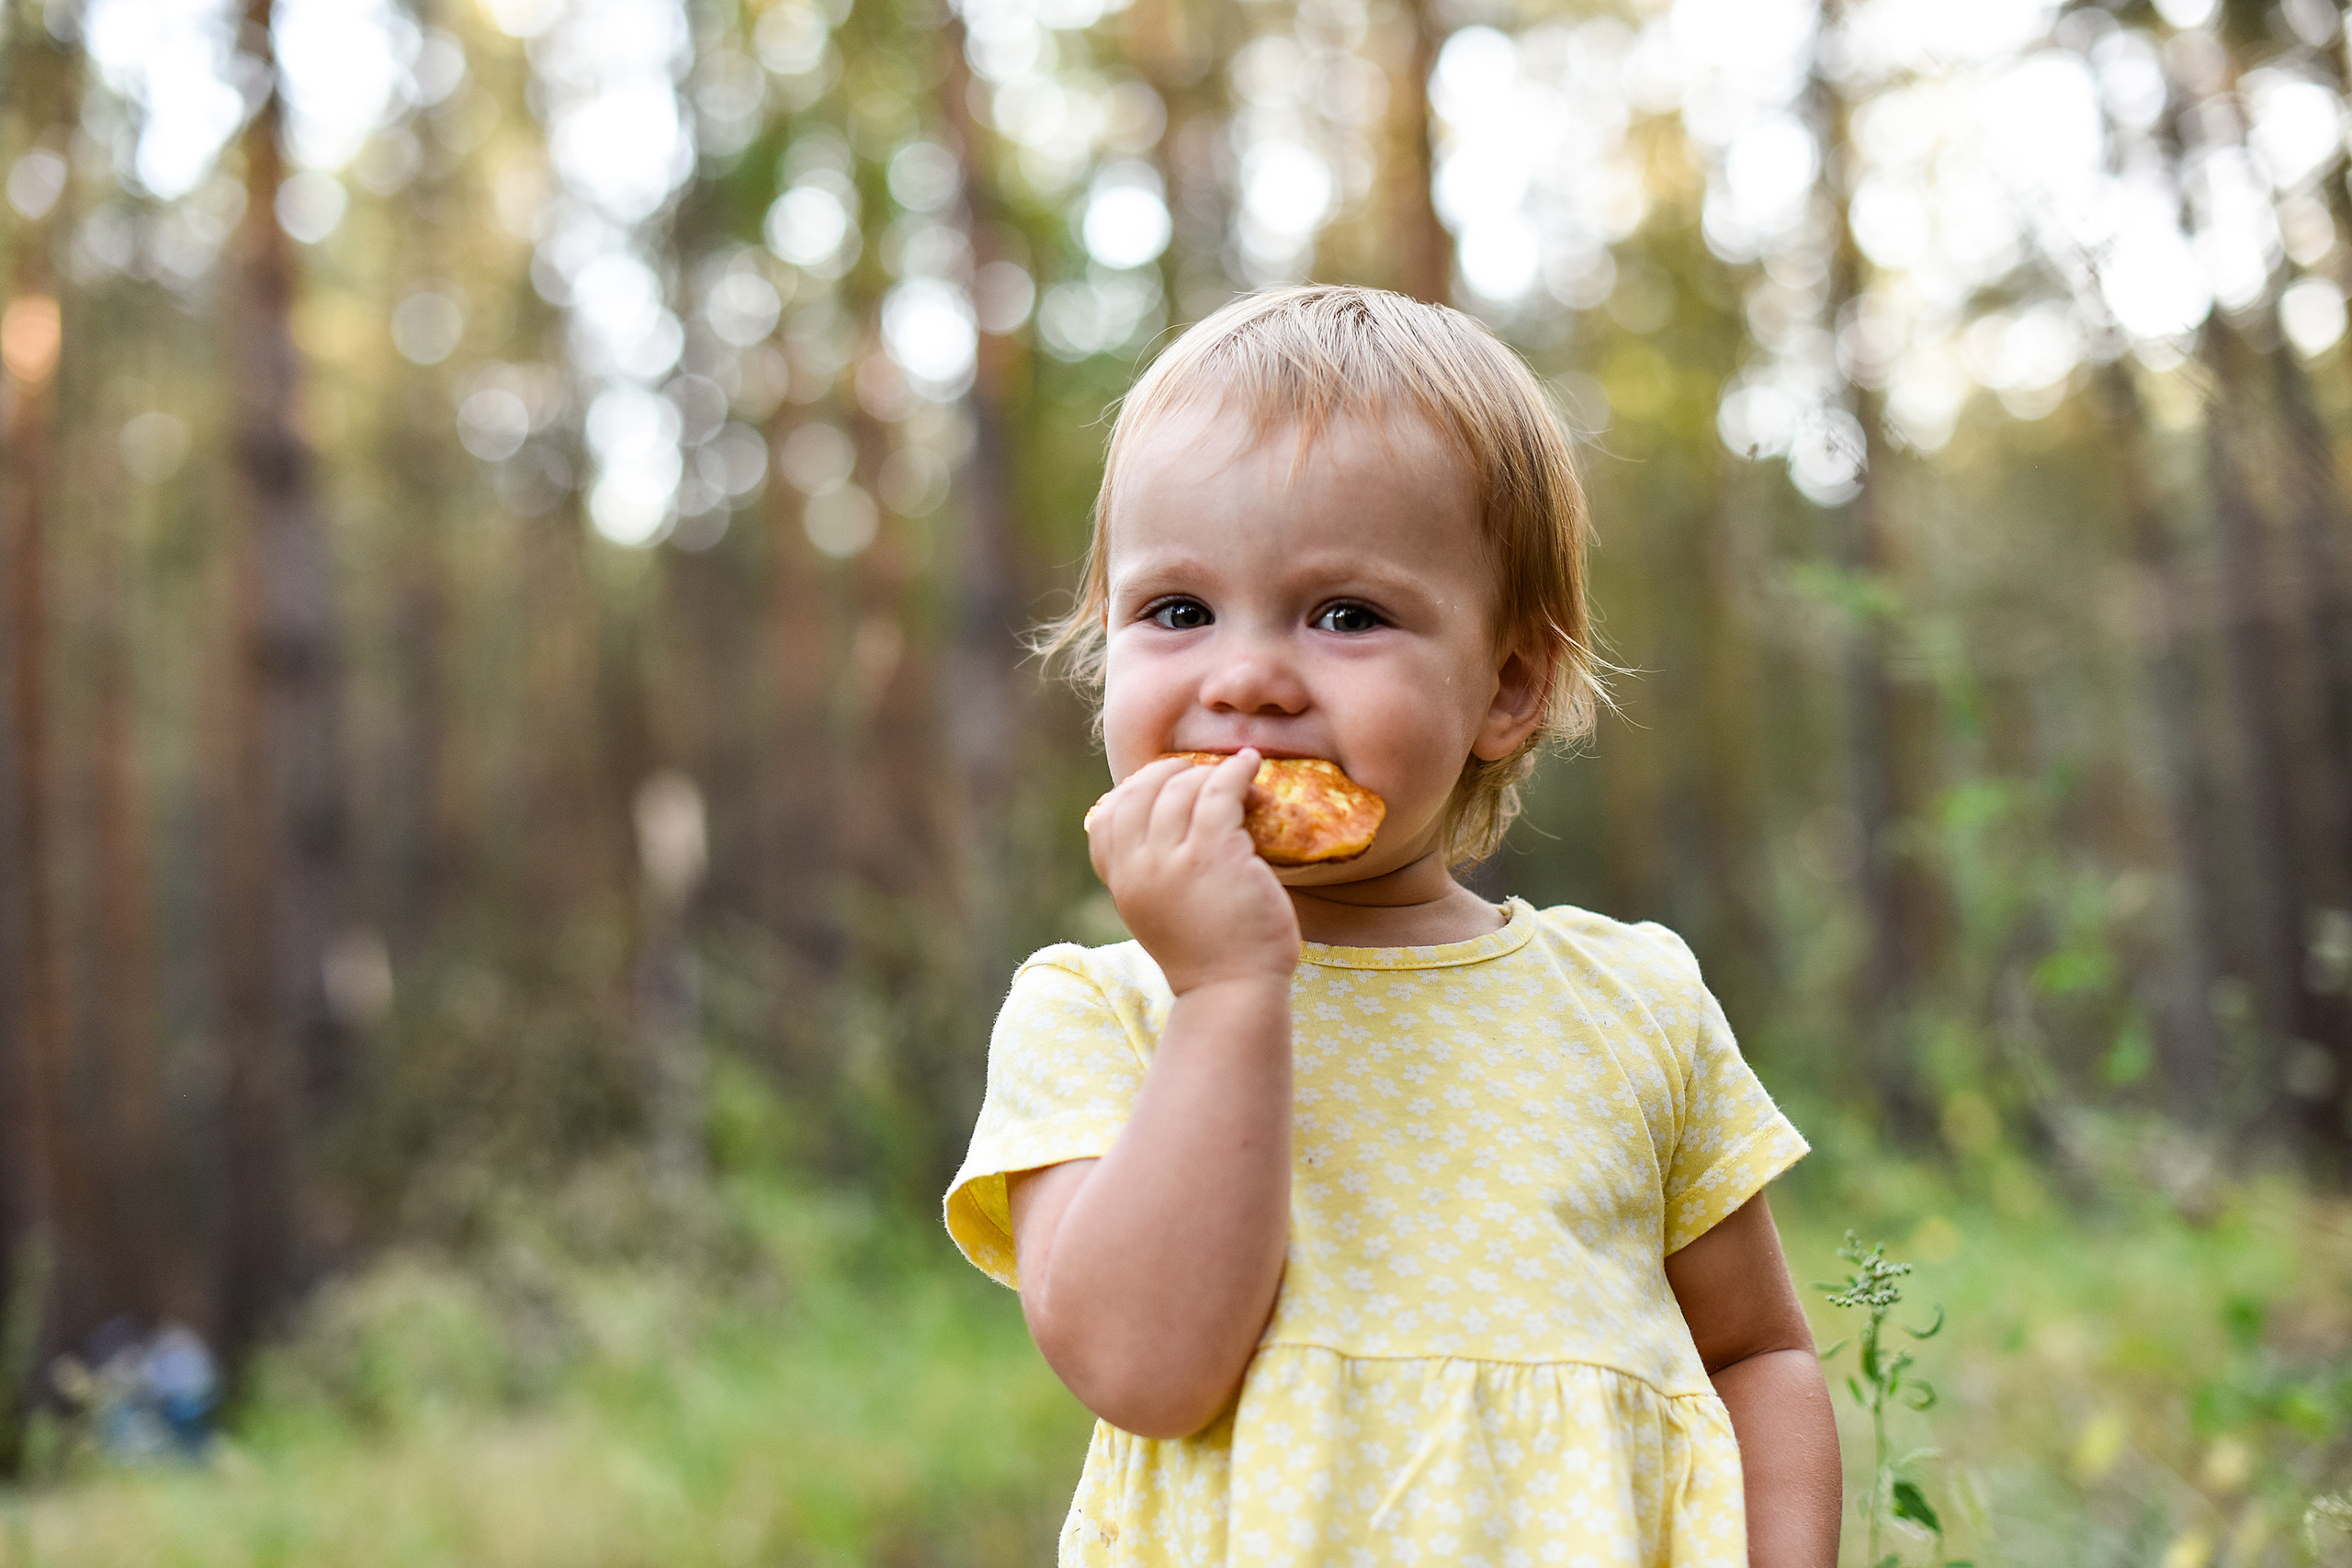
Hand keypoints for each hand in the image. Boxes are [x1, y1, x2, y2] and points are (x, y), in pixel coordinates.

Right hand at [1087, 750, 1299, 993]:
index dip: (1134, 791)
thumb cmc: (1208, 954)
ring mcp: (1174, 860)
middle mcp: (1139, 869)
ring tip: (1236, 775)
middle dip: (1169, 773)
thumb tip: (1160, 829)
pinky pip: (1219, 792)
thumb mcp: (1158, 914)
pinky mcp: (1215, 854)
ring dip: (1208, 774)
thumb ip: (1150, 875)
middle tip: (1200, 772)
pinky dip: (1236, 770)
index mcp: (1122, 883)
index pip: (1107, 818)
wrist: (1234, 990)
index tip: (1163, 786)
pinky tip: (1251, 763)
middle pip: (1140, 793)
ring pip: (1181, 788)